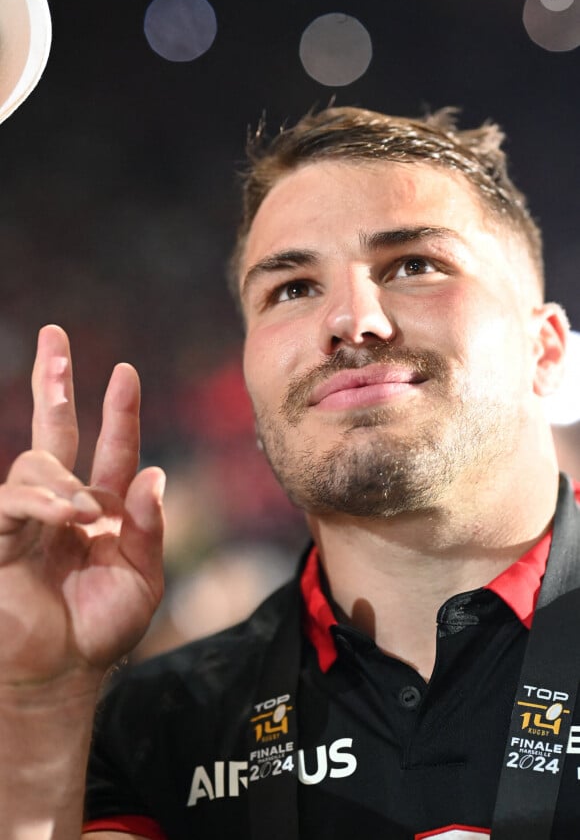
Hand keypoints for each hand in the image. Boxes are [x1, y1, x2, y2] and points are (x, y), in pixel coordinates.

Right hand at [0, 325, 164, 690]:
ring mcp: (28, 517)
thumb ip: (149, 528)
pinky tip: (67, 513)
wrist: (61, 674)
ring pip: (35, 462)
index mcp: (103, 508)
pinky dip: (40, 500)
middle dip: (52, 383)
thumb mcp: (141, 578)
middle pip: (54, 430)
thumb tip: (155, 474)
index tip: (124, 373)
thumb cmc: (100, 628)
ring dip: (63, 480)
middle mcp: (64, 503)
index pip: (112, 449)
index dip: (118, 412)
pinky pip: (11, 501)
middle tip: (52, 335)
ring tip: (85, 514)